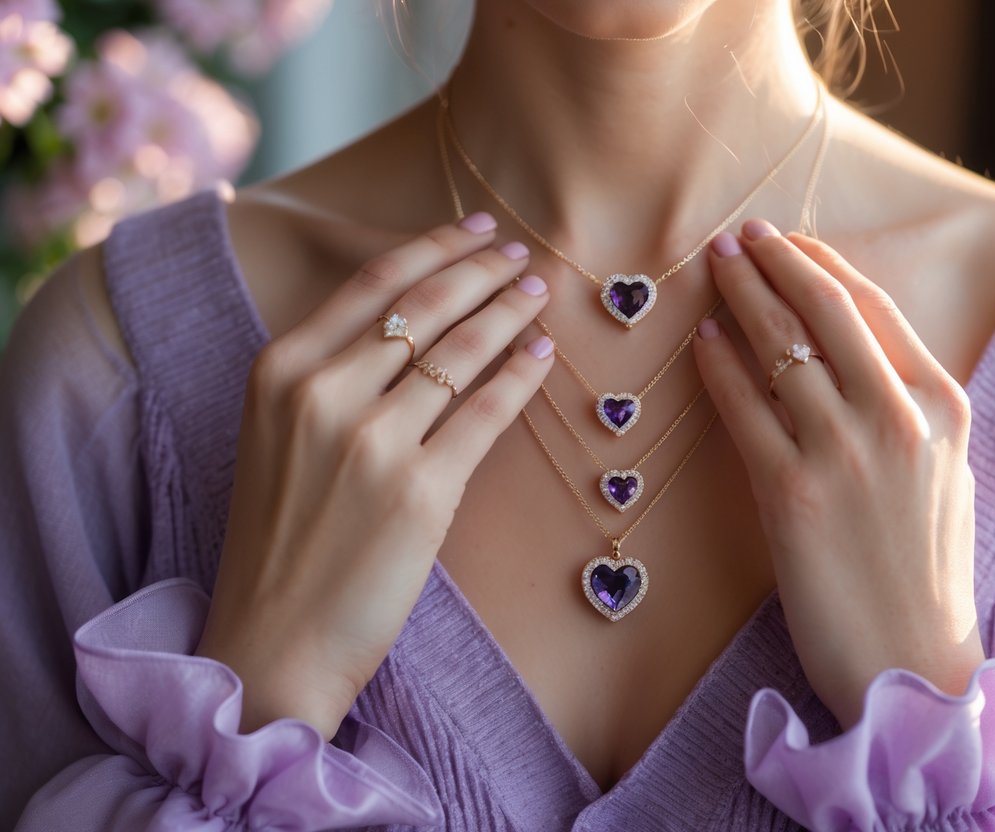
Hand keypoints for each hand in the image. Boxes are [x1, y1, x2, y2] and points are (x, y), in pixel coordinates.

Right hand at [195, 213, 554, 738]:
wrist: (274, 638)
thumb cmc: (279, 539)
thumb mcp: (276, 436)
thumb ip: (325, 375)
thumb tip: (409, 321)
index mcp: (278, 371)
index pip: (372, 283)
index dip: (433, 248)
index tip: (474, 230)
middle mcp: (320, 394)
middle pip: (422, 306)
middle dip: (481, 270)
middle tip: (520, 254)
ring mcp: (370, 442)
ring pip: (459, 352)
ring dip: (509, 312)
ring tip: (537, 294)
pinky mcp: (419, 492)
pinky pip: (486, 412)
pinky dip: (521, 374)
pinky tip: (542, 352)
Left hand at [692, 219, 984, 729]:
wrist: (911, 660)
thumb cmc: (927, 570)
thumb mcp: (947, 472)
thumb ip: (911, 407)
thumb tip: (855, 352)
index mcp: (943, 406)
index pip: (874, 307)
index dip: (821, 264)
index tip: (788, 242)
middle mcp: (896, 417)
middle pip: (823, 310)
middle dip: (775, 261)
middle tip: (738, 236)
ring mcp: (842, 452)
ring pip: (779, 348)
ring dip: (740, 297)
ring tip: (713, 267)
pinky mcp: (790, 493)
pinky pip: (744, 407)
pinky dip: (719, 365)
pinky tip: (703, 339)